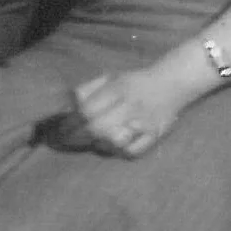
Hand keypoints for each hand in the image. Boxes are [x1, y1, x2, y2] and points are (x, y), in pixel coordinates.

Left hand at [50, 64, 192, 159]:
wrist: (170, 84)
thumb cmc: (133, 82)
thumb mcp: (109, 77)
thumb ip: (87, 90)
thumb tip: (67, 105)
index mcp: (117, 89)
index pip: (87, 110)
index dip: (70, 123)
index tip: (60, 130)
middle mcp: (130, 106)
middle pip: (98, 128)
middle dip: (77, 137)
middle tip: (65, 142)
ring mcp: (144, 123)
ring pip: (115, 142)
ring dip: (98, 145)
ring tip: (89, 142)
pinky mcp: (155, 136)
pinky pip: (132, 152)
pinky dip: (118, 153)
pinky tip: (111, 147)